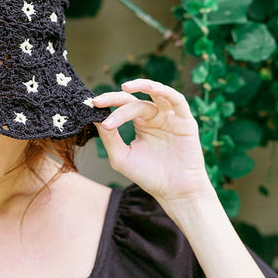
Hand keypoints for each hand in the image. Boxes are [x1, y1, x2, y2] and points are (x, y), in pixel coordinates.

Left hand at [92, 79, 212, 206]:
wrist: (173, 192)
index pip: (123, 107)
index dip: (108, 104)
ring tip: (125, 87)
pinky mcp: (185, 121)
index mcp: (141, 124)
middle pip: (135, 101)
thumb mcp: (121, 157)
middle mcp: (155, 117)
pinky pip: (177, 100)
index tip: (92, 104)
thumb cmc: (148, 176)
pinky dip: (166, 91)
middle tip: (100, 100)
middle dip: (116, 98)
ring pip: (157, 93)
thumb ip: (109, 138)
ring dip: (143, 85)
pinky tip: (152, 89)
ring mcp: (170, 117)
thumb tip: (95, 118)